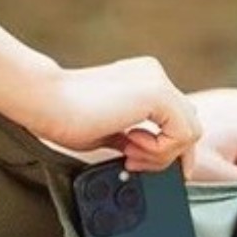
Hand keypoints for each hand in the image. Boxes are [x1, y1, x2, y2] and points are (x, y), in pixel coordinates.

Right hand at [30, 57, 202, 175]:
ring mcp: (158, 80)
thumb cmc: (64, 116)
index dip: (165, 148)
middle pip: (189, 124)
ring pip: (191, 130)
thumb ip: (133, 138)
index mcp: (143, 80)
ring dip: (162, 154)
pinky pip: (184, 133)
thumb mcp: (108, 131)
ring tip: (129, 154)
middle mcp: (154, 74)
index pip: (176, 118)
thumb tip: (149, 159)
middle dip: (167, 154)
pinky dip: (161, 149)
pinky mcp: (158, 92)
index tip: (137, 162)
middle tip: (132, 162)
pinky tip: (130, 144)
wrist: (44, 101)